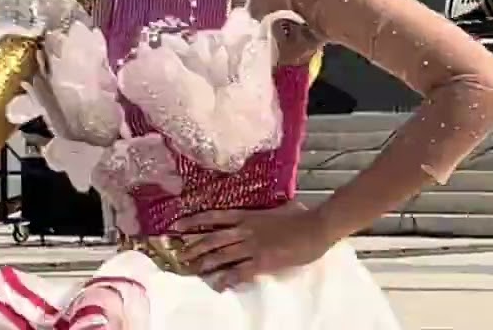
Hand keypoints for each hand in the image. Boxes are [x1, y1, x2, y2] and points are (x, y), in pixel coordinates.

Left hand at [172, 203, 333, 289]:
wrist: (316, 226)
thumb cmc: (299, 216)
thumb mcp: (274, 208)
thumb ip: (262, 210)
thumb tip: (262, 208)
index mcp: (246, 215)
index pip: (213, 216)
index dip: (193, 220)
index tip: (176, 224)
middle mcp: (244, 229)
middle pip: (212, 237)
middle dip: (193, 245)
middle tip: (178, 253)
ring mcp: (252, 245)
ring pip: (221, 254)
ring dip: (204, 262)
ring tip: (191, 267)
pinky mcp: (263, 261)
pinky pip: (240, 271)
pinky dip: (227, 278)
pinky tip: (218, 284)